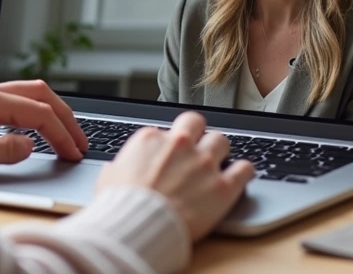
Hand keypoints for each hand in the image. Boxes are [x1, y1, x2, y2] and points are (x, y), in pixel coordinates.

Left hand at [0, 80, 88, 176]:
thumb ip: (2, 150)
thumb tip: (29, 145)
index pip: (38, 113)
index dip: (61, 133)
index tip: (74, 152)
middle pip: (39, 93)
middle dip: (65, 115)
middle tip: (80, 140)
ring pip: (28, 93)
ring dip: (51, 111)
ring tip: (67, 133)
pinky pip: (15, 100)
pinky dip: (35, 111)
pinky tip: (38, 126)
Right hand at [96, 111, 254, 240]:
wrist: (137, 228)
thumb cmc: (120, 207)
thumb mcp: (107, 180)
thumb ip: (117, 168)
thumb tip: (115, 169)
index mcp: (150, 140)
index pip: (165, 130)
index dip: (168, 145)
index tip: (169, 157)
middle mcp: (180, 145)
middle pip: (197, 123)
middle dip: (198, 133)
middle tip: (197, 148)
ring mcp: (203, 164)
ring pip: (222, 140)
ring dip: (220, 151)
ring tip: (218, 163)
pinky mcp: (222, 187)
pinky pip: (245, 168)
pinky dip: (244, 171)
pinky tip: (241, 175)